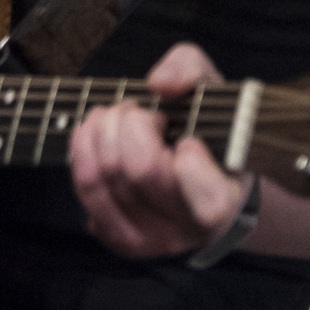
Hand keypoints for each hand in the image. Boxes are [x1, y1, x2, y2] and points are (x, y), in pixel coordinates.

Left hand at [70, 42, 250, 258]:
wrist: (198, 174)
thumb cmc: (207, 128)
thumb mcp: (210, 88)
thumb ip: (190, 69)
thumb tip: (160, 84)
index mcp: (225, 198)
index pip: (210, 201)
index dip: (193, 166)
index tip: (188, 140)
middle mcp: (188, 229)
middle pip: (141, 170)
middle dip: (132, 122)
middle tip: (143, 112)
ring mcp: (150, 239)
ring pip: (105, 178)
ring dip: (102, 130)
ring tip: (117, 116)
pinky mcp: (117, 238)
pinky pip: (86, 188)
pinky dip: (84, 149)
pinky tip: (98, 133)